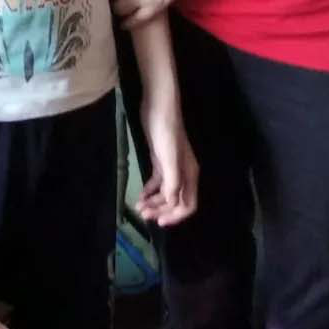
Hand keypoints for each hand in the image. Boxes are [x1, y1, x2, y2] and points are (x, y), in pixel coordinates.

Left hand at [135, 98, 198, 227]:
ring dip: (154, 202)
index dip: (175, 216)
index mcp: (189, 175)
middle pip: (176, 201)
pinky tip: (141, 195)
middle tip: (143, 214)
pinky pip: (158, 182)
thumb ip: (172, 182)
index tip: (159, 222)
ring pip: (165, 192)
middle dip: (161, 210)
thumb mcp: (168, 159)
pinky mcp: (161, 160)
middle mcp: (183, 173)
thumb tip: (172, 204)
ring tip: (138, 206)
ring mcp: (172, 167)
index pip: (188, 204)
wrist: (158, 106)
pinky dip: (150, 191)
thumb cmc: (165, 132)